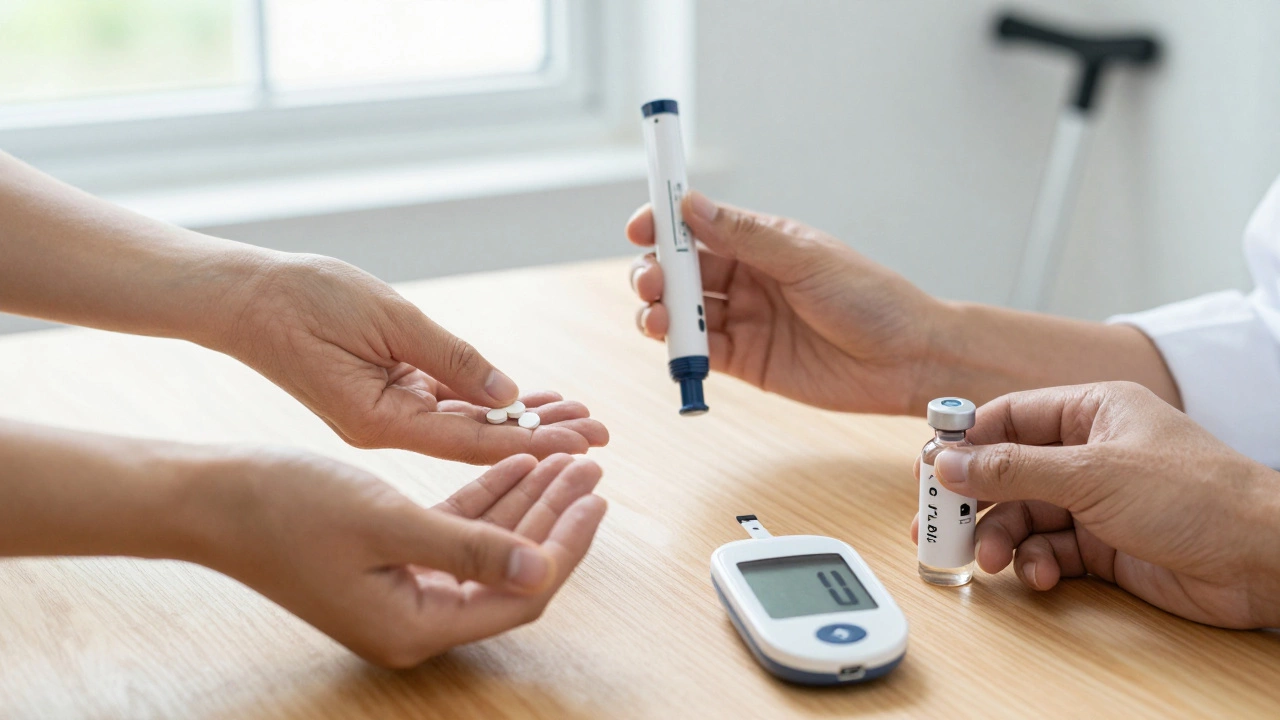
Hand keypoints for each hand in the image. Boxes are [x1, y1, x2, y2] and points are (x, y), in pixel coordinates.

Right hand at [189, 450, 607, 667]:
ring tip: (567, 458)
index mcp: (415, 625)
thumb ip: (470, 549)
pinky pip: (453, 529)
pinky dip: (486, 496)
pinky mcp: (387, 557)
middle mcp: (413, 617)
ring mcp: (400, 588)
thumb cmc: (289, 508)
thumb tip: (543, 571)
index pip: (520, 594)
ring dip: (526, 501)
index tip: (596, 498)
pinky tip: (517, 461)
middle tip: (590, 467)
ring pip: (487, 545)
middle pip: (510, 570)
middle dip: (554, 517)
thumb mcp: (389, 523)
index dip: (565, 547)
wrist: (213, 498)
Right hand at [214, 253, 607, 463]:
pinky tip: (525, 400)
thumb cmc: (304, 300)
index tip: (584, 444)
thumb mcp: (389, 320)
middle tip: (600, 430)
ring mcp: (381, 417)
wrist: (241, 295)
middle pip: (478, 440)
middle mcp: (385, 430)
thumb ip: (452, 360)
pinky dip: (484, 403)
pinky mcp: (377, 399)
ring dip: (520, 418)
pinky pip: (443, 405)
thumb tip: (508, 397)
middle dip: (541, 435)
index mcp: (381, 421)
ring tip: (577, 414)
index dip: (535, 443)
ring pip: (465, 424)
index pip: (475, 442)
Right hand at [626, 191, 942, 414]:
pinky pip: (700, 353)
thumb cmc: (870, 299)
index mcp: (761, 242)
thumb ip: (746, 236)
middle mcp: (746, 277)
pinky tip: (675, 349)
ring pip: (682, 312)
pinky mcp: (745, 361)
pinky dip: (680, 352)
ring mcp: (743, 319)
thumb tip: (691, 204)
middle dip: (655, 273)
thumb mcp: (807, 260)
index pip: (698, 225)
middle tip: (652, 283)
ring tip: (659, 317)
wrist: (907, 360)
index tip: (640, 228)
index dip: (664, 223)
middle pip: (680, 270)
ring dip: (660, 311)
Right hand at [910, 382, 1279, 628]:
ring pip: (1025, 515)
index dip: (967, 441)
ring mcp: (1097, 500)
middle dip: (974, 500)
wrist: (1262, 560)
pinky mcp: (1106, 546)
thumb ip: (1013, 469)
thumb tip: (950, 462)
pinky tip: (1038, 575)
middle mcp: (1090, 452)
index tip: (929, 468)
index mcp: (1092, 411)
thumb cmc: (1195, 495)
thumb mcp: (1091, 474)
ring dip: (1002, 537)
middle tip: (938, 526)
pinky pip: (1050, 550)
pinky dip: (1037, 563)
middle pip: (1009, 471)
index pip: (1011, 416)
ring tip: (989, 559)